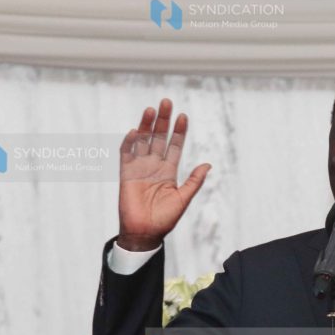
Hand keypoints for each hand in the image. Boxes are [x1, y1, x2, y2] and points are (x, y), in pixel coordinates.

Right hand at [117, 99, 210, 250]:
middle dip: (163, 121)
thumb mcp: (184, 198)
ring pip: (143, 141)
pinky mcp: (126, 174)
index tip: (183, 116)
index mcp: (168, 171)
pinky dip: (130, 143)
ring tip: (152, 109)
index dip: (178, 131)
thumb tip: (208, 164)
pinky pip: (126, 155)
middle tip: (166, 102)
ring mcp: (139, 168)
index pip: (174, 146)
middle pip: (158, 138)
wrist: (145, 232)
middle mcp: (154, 166)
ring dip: (147, 126)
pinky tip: (136, 131)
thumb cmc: (165, 219)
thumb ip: (194, 180)